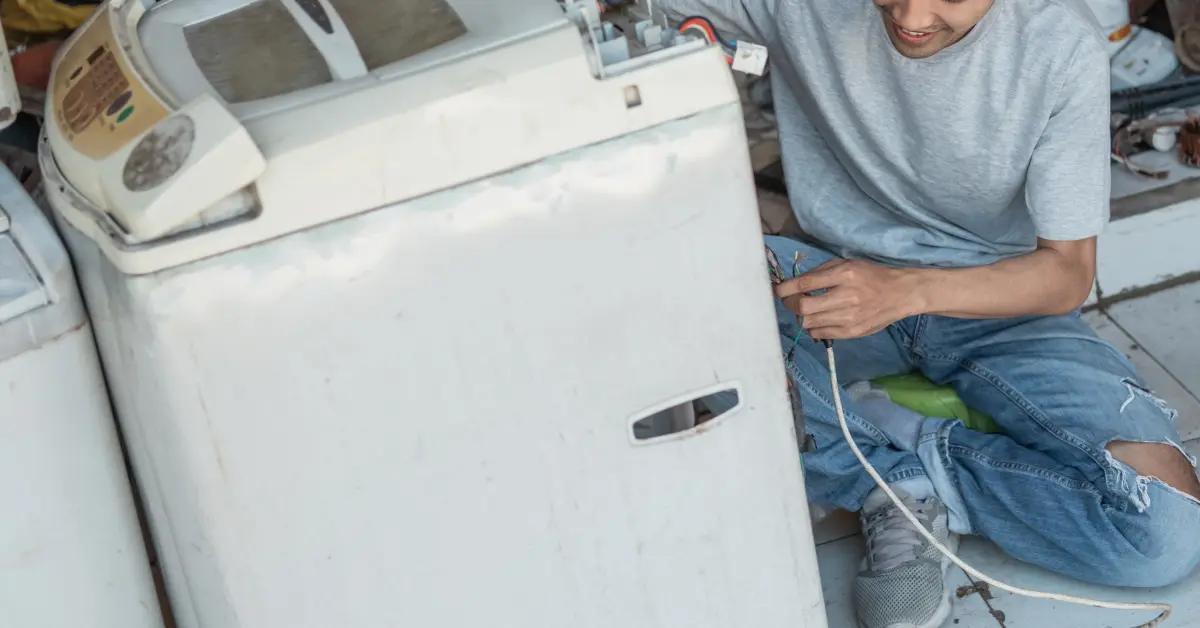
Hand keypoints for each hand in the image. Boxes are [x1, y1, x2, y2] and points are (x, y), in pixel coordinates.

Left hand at [774, 259, 921, 339]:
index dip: (785, 289)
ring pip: (808, 323)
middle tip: (790, 300)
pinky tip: (821, 318)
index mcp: (844, 275)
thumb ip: (820, 272)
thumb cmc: (870, 276)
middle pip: (803, 308)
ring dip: (802, 316)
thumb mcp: (846, 264)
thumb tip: (794, 284)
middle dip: (790, 304)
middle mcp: (846, 297)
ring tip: (808, 309)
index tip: (777, 290)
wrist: (900, 294)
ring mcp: (849, 318)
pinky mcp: (852, 332)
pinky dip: (814, 326)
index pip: (805, 284)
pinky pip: (819, 334)